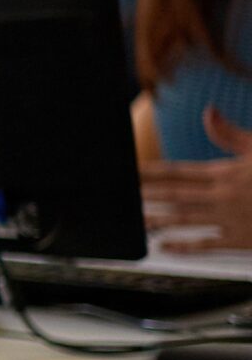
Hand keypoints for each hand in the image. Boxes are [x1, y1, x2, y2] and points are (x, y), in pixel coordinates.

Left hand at [141, 109, 251, 250]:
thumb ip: (230, 134)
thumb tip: (208, 113)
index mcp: (226, 172)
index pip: (179, 170)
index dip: (151, 172)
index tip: (129, 172)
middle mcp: (224, 195)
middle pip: (175, 194)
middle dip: (145, 195)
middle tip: (119, 197)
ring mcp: (231, 218)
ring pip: (185, 220)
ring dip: (158, 220)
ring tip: (136, 221)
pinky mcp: (240, 238)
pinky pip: (207, 243)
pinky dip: (185, 246)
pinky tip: (165, 246)